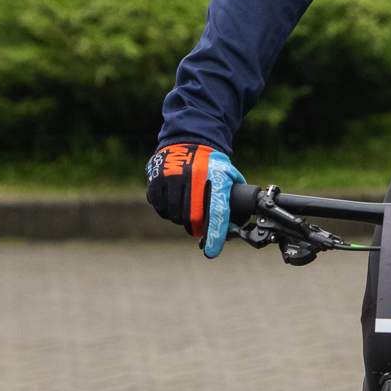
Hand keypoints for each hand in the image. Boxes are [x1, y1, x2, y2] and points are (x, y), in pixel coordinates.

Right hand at [147, 142, 244, 256]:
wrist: (190, 139)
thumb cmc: (213, 163)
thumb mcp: (229, 175)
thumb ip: (233, 199)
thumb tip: (234, 227)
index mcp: (216, 177)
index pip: (217, 212)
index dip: (214, 234)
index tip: (211, 252)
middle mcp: (194, 177)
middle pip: (193, 217)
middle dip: (196, 228)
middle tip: (197, 228)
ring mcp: (172, 178)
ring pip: (175, 214)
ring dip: (180, 220)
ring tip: (186, 214)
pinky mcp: (157, 180)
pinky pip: (160, 207)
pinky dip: (166, 211)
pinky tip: (172, 204)